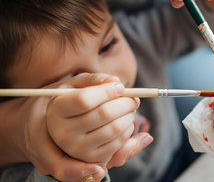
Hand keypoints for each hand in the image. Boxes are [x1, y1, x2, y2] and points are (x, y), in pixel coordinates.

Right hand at [16, 73, 150, 181]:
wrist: (63, 128)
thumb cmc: (73, 100)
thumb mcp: (76, 85)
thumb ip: (94, 79)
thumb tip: (115, 81)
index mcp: (56, 110)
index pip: (84, 99)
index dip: (107, 91)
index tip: (119, 86)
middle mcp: (63, 133)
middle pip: (104, 114)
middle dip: (125, 102)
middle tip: (132, 97)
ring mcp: (77, 149)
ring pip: (115, 128)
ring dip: (129, 115)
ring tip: (129, 107)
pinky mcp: (93, 158)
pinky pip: (119, 142)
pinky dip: (128, 129)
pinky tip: (124, 121)